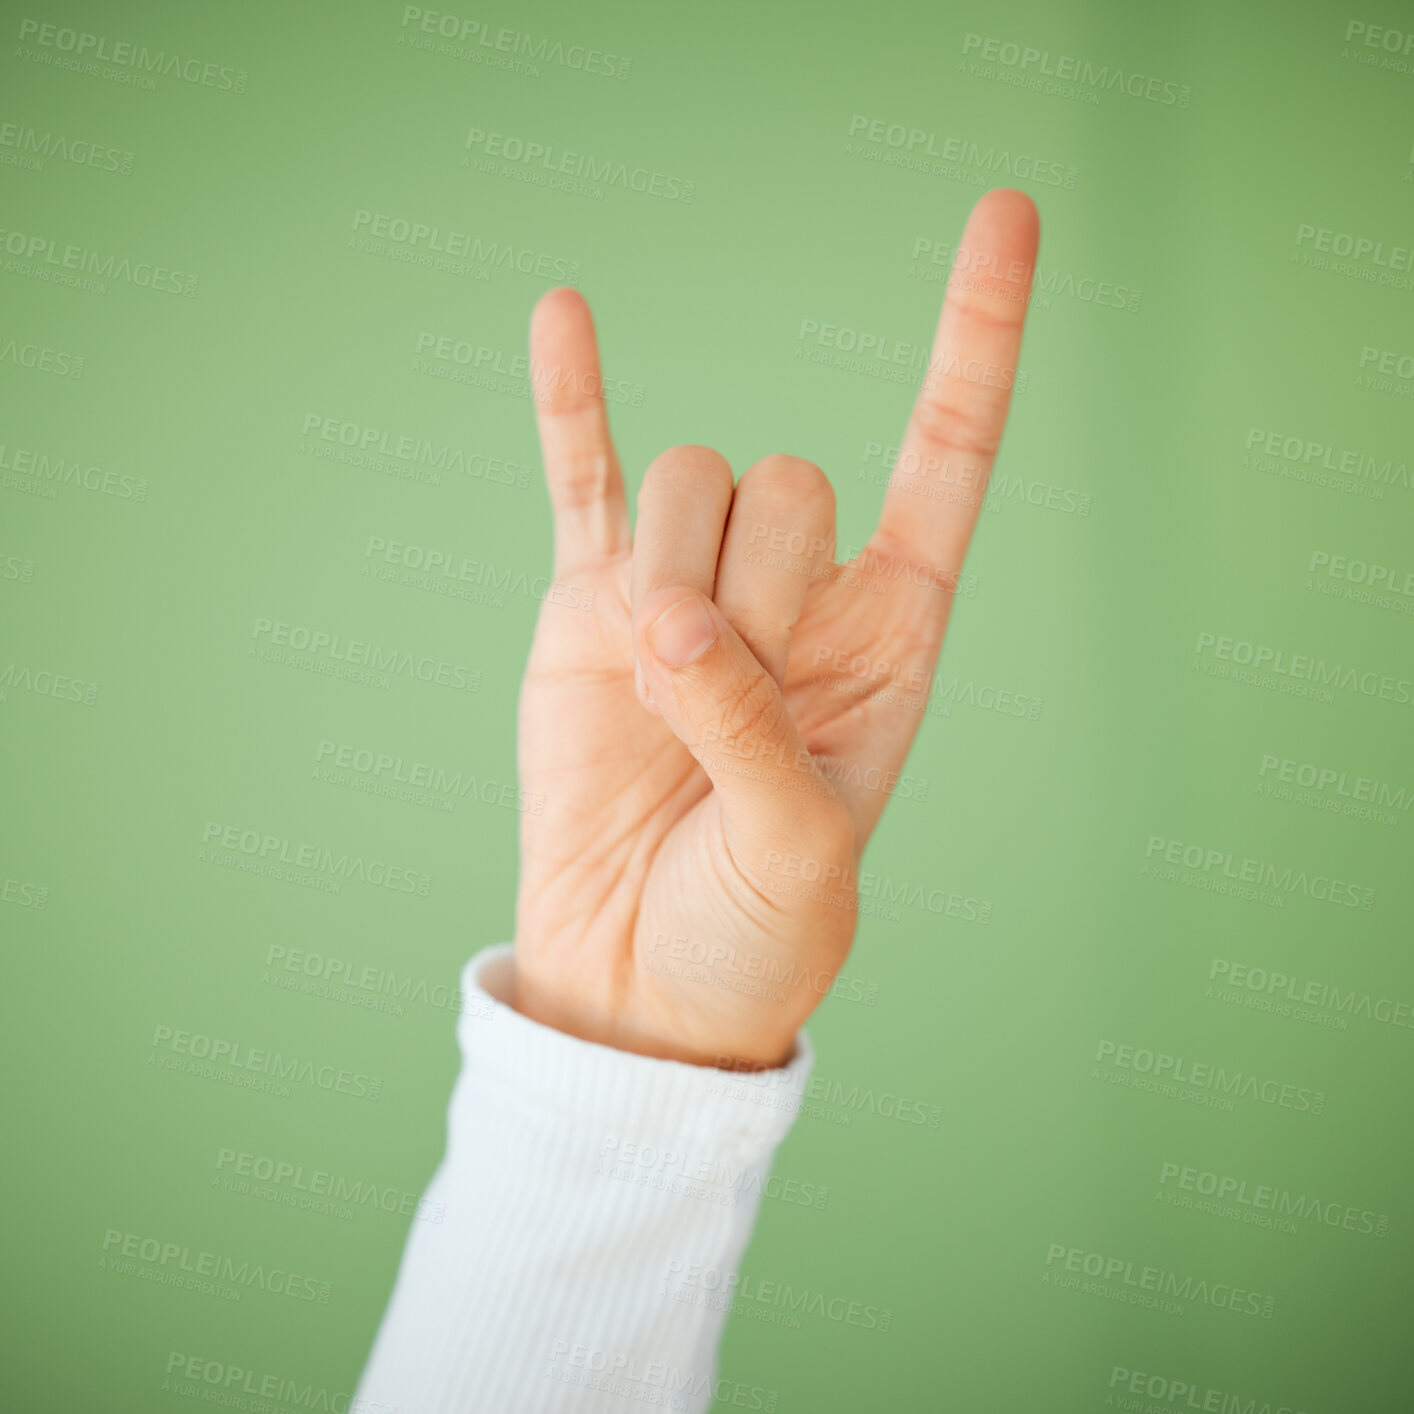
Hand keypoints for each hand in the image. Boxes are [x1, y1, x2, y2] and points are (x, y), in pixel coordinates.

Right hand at [511, 188, 1039, 1068]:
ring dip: (672, 576)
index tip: (1007, 212)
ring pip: (692, 480)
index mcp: (888, 636)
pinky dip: (570, 400)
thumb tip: (667, 618)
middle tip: (724, 701)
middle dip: (753, 587)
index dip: (978, 340)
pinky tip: (561, 311)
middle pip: (788, 477)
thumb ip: (750, 729)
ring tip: (657, 692)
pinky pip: (580, 478)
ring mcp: (686, 588)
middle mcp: (795, 594)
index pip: (946, 458)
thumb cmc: (753, 932)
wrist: (640, 981)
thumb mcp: (798, 851)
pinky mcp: (589, 605)